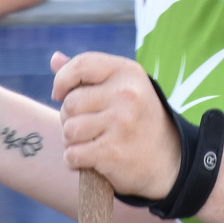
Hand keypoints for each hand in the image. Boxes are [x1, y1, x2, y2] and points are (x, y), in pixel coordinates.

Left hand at [51, 50, 181, 199]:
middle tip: (88, 126)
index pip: (82, 64)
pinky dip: (75, 161)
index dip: (62, 80)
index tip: (59, 94)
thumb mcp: (123, 88)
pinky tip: (91, 160)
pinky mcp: (112, 151)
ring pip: (68, 130)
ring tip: (90, 142)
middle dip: (70, 118)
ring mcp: (120, 123)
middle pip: (70, 102)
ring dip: (72, 141)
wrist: (169, 162)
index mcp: (128, 73)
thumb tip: (54, 59)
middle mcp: (126, 94)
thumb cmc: (138, 121)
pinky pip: (72, 155)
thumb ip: (88, 74)